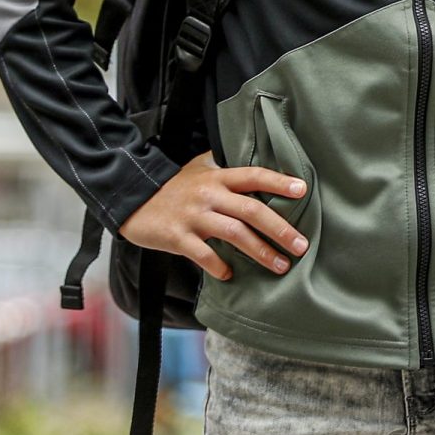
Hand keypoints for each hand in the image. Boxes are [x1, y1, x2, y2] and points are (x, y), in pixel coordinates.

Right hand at [118, 151, 309, 281]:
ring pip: (235, 234)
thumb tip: (252, 158)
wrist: (131, 199)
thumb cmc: (172, 186)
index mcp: (217, 177)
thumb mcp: (198, 168)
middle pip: (251, 210)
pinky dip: (219, 266)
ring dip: (261, 252)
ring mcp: (194, 216)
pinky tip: (231, 275)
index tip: (303, 191)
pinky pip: (203, 254)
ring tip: (280, 265)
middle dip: (280, 229)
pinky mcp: (177, 237)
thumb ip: (224, 164)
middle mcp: (209, 195)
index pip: (254, 175)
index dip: (279, 181)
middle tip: (301, 245)